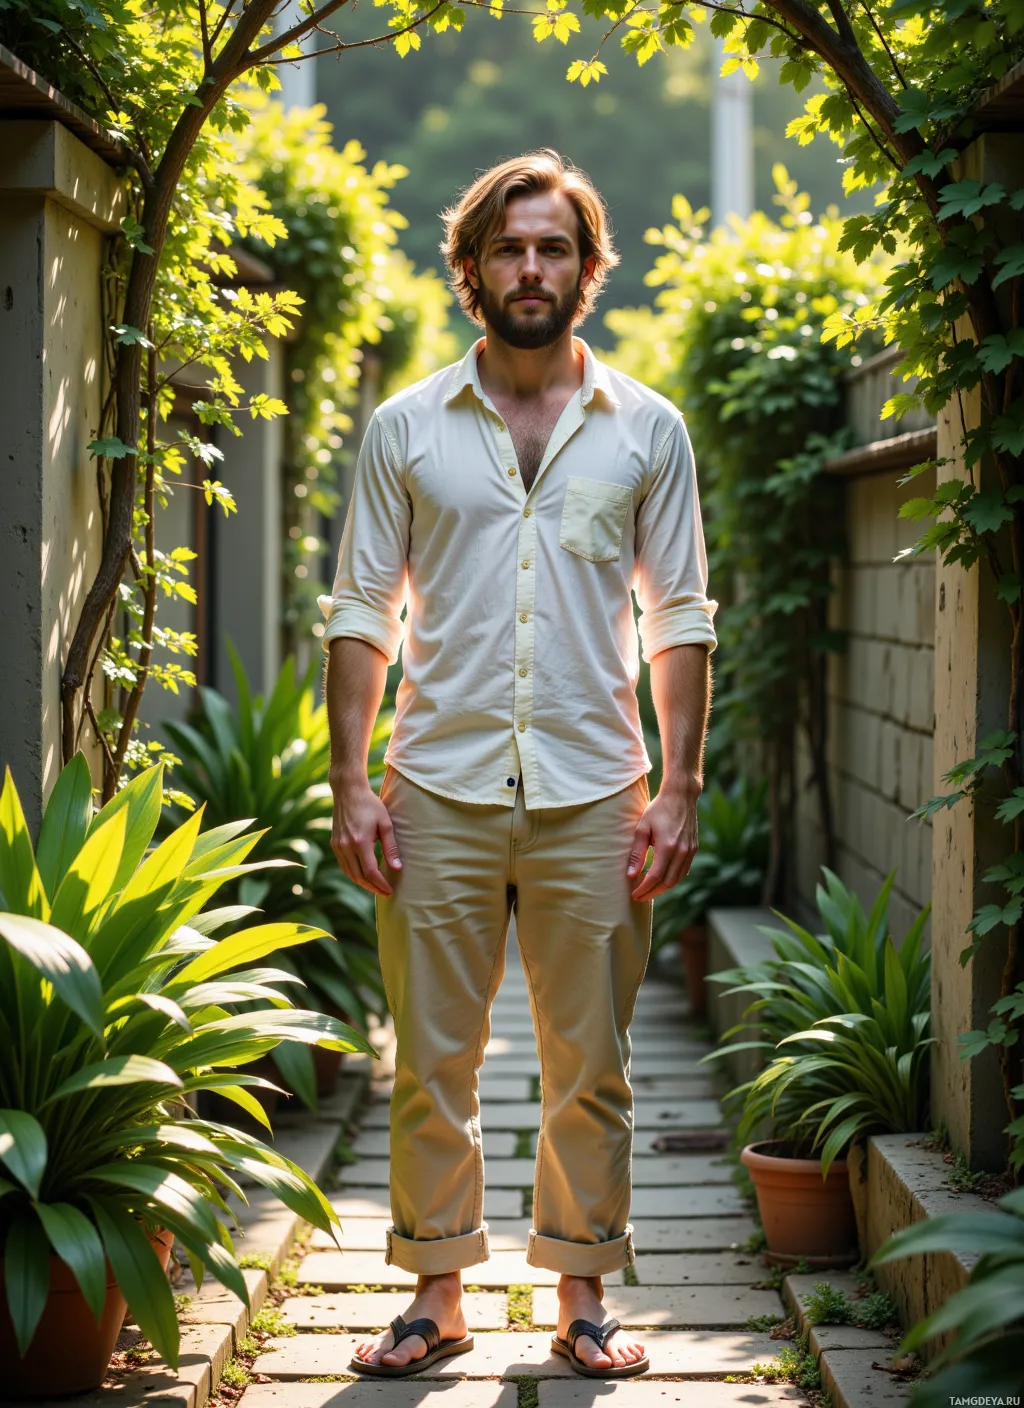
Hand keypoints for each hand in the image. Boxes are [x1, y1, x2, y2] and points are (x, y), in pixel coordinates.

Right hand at [330, 776, 401, 896]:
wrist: (348, 791)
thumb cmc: (370, 805)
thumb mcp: (386, 824)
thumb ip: (391, 847)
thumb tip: (397, 868)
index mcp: (360, 842)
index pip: (371, 872)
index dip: (381, 884)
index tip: (390, 891)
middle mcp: (346, 847)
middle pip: (358, 877)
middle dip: (372, 888)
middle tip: (385, 893)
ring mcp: (338, 846)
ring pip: (349, 873)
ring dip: (362, 883)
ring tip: (376, 887)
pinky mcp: (334, 844)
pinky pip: (343, 865)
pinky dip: (353, 874)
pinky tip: (363, 875)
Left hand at [625, 779, 699, 902]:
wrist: (681, 796)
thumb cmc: (658, 810)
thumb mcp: (642, 828)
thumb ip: (637, 853)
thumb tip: (631, 875)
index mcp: (668, 847)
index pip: (655, 877)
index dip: (644, 888)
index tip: (634, 895)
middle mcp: (682, 852)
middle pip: (667, 882)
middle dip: (652, 892)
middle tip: (639, 897)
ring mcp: (690, 851)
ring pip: (677, 879)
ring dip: (663, 888)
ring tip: (649, 891)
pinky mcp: (694, 849)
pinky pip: (684, 871)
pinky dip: (672, 879)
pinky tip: (662, 880)